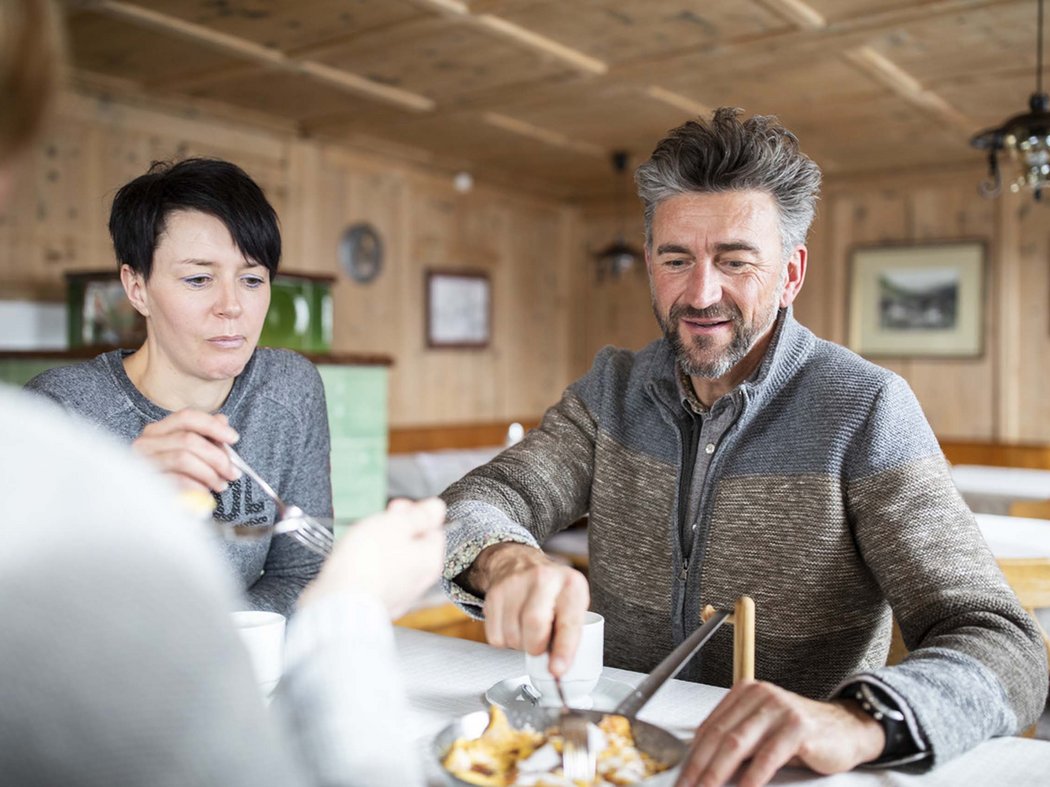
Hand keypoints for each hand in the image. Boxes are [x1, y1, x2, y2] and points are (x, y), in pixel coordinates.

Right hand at [132, 409, 238, 492]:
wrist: (153, 511)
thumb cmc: (177, 478)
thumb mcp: (194, 455)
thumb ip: (206, 436)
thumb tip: (223, 420)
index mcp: (158, 431)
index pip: (187, 417)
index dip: (213, 426)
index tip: (234, 438)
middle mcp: (145, 443)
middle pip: (188, 439)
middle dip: (217, 457)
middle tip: (233, 473)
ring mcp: (143, 463)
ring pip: (183, 458)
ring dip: (210, 473)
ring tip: (221, 485)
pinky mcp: (145, 484)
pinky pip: (177, 480)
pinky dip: (197, 486)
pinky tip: (205, 493)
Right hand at [299, 497, 446, 617]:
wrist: (338, 599)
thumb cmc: (367, 561)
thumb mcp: (396, 524)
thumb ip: (420, 515)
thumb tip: (437, 508)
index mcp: (430, 560)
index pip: (434, 529)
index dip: (414, 514)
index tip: (395, 509)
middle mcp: (419, 582)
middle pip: (413, 547)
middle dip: (395, 531)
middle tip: (376, 524)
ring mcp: (398, 596)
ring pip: (394, 562)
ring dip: (380, 549)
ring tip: (361, 544)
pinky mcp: (377, 604)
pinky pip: (377, 578)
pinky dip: (368, 568)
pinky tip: (355, 563)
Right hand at [471, 543, 589, 675]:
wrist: (518, 562)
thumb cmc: (552, 590)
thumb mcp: (572, 603)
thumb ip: (570, 633)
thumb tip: (559, 666)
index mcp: (571, 585)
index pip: (568, 622)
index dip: (563, 649)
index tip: (557, 670)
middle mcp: (544, 579)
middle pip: (534, 626)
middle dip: (536, 647)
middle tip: (539, 645)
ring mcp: (516, 583)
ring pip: (512, 635)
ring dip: (519, 644)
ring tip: (526, 629)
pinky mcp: (494, 593)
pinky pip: (495, 636)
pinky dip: (504, 640)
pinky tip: (512, 624)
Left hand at [675, 681, 884, 786]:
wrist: (847, 730)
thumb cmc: (801, 734)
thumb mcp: (763, 731)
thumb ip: (736, 740)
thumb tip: (700, 764)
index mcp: (745, 692)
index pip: (709, 726)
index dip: (691, 755)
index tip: (680, 778)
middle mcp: (760, 695)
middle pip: (719, 735)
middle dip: (699, 767)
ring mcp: (779, 708)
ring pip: (737, 744)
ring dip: (717, 773)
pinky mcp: (797, 726)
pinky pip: (767, 756)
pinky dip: (752, 777)